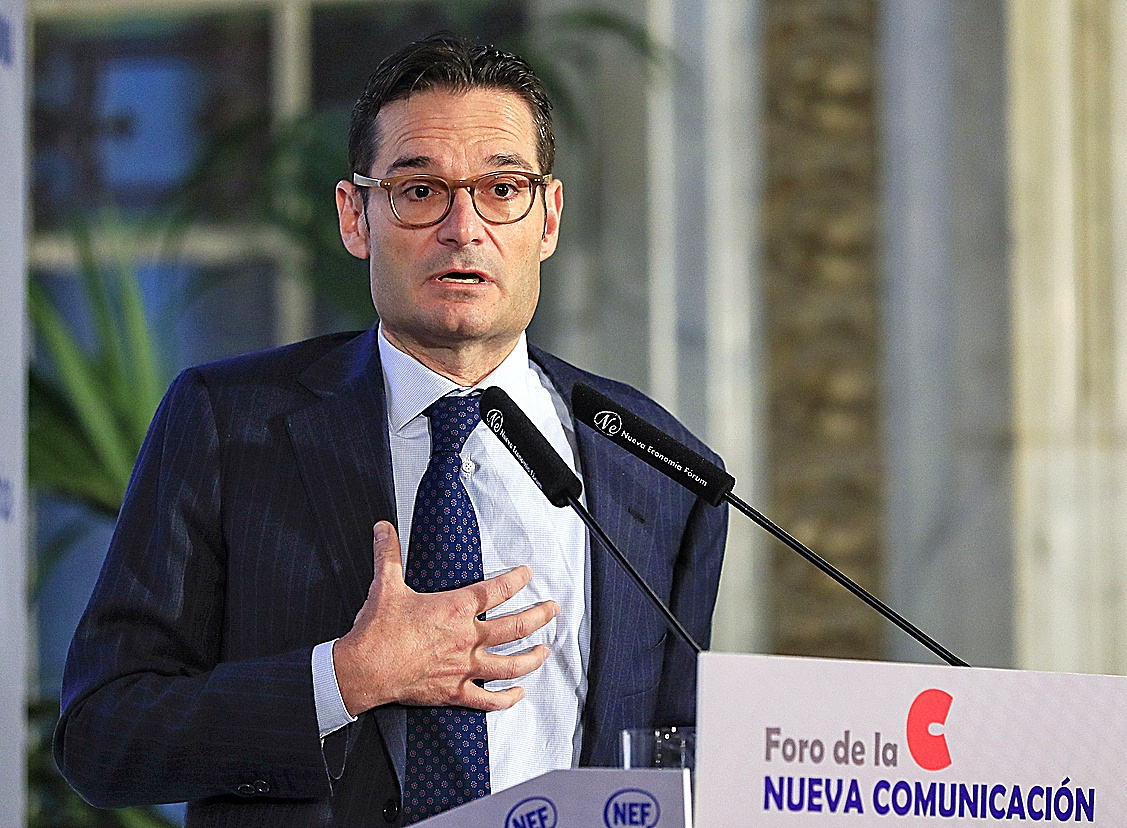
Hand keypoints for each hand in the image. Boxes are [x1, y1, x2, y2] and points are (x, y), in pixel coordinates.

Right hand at [333, 521, 557, 716]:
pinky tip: (518, 694)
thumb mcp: (386, 585)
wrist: (364, 669)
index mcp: (456, 608)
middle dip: (540, 616)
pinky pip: (488, 699)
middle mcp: (468, 637)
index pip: (498, 590)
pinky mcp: (455, 692)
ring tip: (545, 651)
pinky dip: (507, 699)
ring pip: (511, 663)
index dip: (517, 580)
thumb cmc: (377, 630)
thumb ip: (389, 554)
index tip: (527, 574)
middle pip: (517, 626)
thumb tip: (384, 529)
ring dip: (532, 657)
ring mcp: (465, 667)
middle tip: (553, 609)